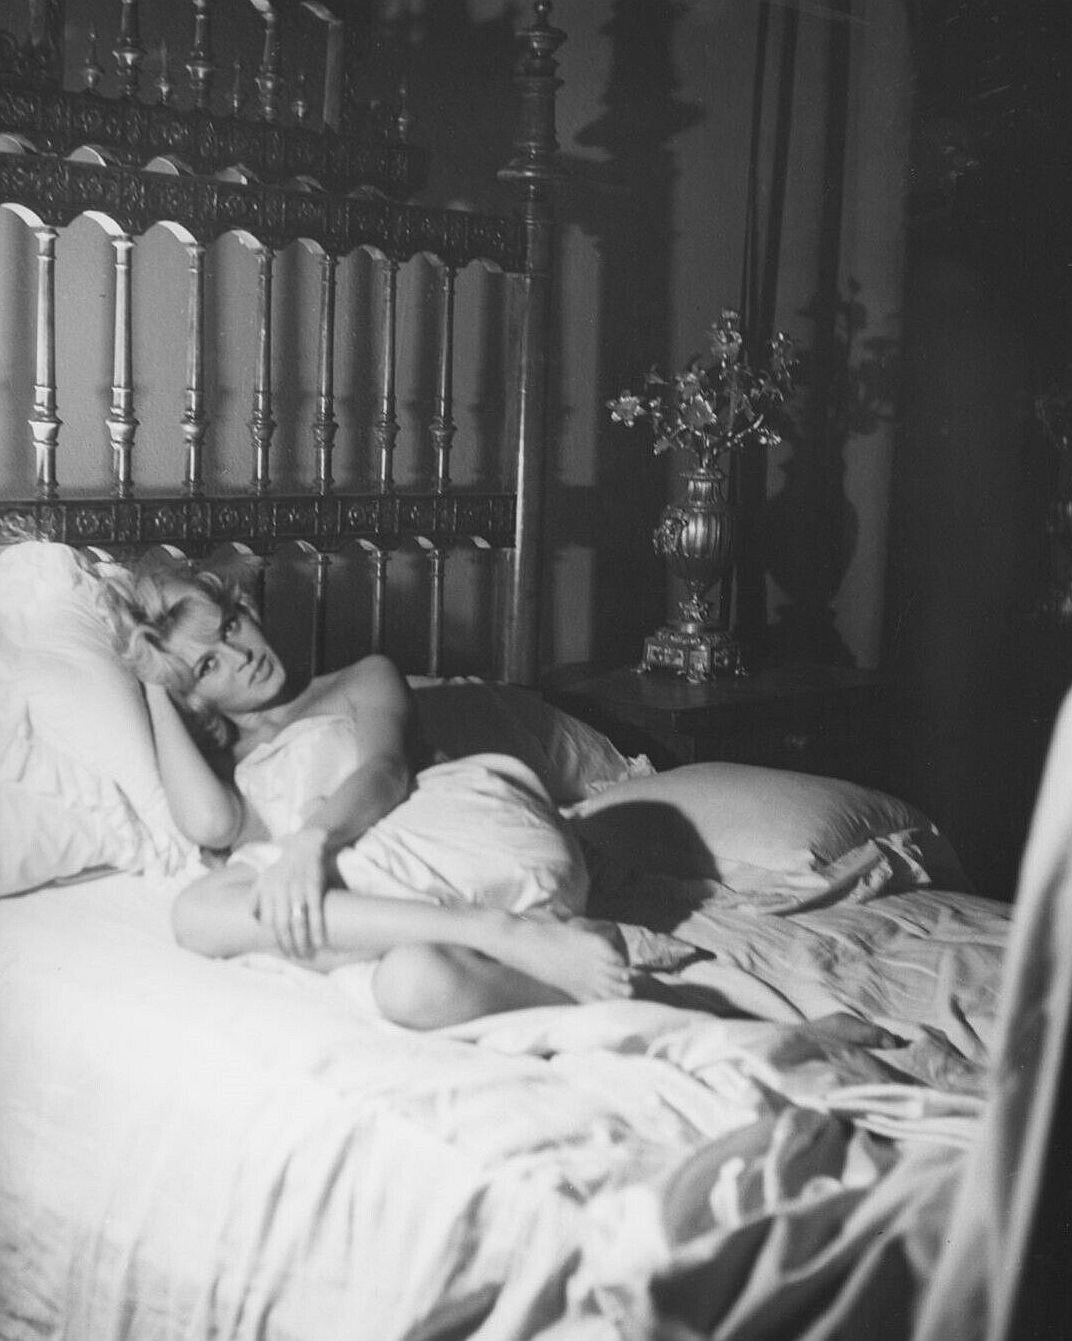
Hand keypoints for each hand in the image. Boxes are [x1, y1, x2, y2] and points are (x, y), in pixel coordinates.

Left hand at [250, 829, 328, 957]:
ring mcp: (297, 888)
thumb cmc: (284, 866)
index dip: (275, 938)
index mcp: (265, 889)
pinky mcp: (314, 885)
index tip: (283, 949)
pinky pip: (315, 911)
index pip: (267, 921)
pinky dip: (317, 928)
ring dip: (302, 940)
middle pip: (281, 925)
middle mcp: (279, 889)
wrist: (305, 844)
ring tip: (306, 953)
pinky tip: (319, 941)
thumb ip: (256, 898)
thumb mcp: (264, 878)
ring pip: (297, 921)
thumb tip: (255, 920)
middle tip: (295, 955)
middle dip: (288, 944)